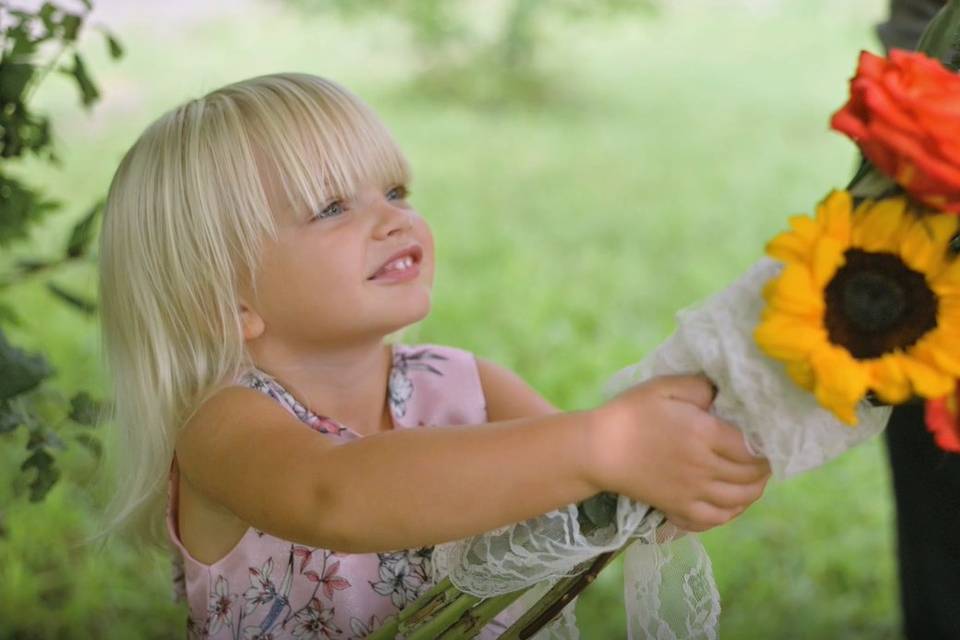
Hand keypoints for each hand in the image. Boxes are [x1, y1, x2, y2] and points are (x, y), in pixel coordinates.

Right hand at [587, 374, 770, 531]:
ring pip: (737, 501)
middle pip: (750, 477)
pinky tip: (730, 504)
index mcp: (705, 435)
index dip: (766, 447)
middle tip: (764, 459)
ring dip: (753, 492)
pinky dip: (728, 514)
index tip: (767, 440)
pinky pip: (713, 520)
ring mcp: (691, 492)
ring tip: (754, 481)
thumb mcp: (665, 386)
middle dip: (763, 470)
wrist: (598, 449)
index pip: (753, 449)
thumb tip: (723, 393)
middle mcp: (704, 468)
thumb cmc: (630, 413)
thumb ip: (700, 386)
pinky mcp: (677, 508)